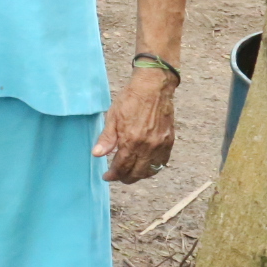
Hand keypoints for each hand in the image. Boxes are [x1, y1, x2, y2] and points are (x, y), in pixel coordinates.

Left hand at [94, 66, 176, 183]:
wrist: (153, 88)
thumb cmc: (130, 100)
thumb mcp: (112, 117)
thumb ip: (106, 139)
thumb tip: (96, 154)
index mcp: (131, 141)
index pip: (122, 166)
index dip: (113, 175)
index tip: (106, 177)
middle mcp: (148, 146)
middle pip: (137, 172)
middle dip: (125, 178)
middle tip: (117, 177)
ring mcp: (160, 145)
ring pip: (150, 170)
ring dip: (139, 175)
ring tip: (129, 175)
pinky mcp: (169, 141)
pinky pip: (162, 162)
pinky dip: (153, 168)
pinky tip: (146, 167)